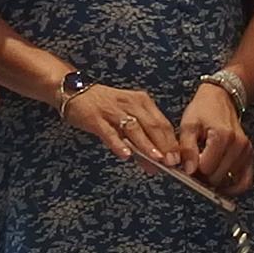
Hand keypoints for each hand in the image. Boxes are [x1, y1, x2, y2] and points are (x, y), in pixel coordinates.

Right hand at [61, 83, 179, 167]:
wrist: (73, 90)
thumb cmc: (103, 105)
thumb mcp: (127, 115)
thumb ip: (141, 136)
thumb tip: (157, 160)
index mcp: (142, 102)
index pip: (163, 123)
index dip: (172, 142)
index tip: (180, 158)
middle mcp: (130, 104)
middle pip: (152, 126)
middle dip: (164, 146)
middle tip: (172, 162)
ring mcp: (113, 110)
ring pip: (134, 129)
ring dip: (146, 145)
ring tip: (156, 159)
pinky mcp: (96, 118)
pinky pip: (109, 132)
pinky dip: (118, 143)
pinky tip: (125, 154)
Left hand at [177, 82, 253, 192]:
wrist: (221, 99)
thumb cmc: (204, 110)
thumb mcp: (188, 125)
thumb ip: (187, 149)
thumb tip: (189, 171)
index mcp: (222, 136)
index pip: (206, 168)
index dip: (193, 169)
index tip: (188, 163)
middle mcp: (238, 145)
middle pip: (216, 177)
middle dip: (202, 176)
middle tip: (195, 165)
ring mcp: (246, 152)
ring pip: (228, 181)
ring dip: (215, 179)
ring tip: (206, 167)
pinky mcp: (249, 157)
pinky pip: (245, 181)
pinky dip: (233, 187)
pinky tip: (222, 186)